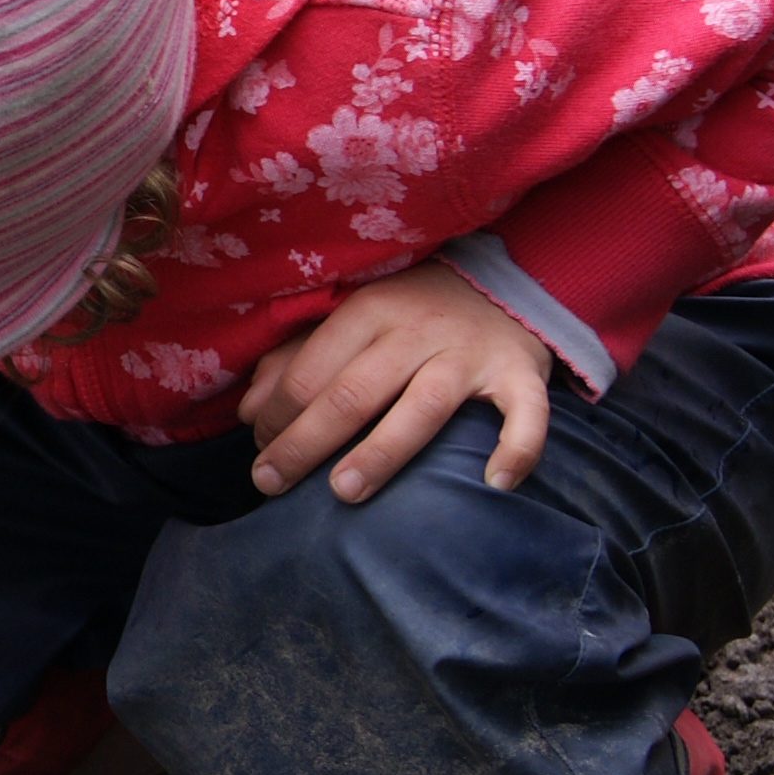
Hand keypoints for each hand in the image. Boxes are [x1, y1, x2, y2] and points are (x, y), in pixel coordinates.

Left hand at [243, 261, 550, 503]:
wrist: (504, 282)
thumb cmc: (410, 313)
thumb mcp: (350, 322)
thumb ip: (295, 360)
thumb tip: (247, 412)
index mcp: (368, 310)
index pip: (310, 371)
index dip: (276, 416)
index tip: (258, 450)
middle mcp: (418, 330)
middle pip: (353, 393)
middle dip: (305, 442)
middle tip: (270, 484)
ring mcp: (470, 354)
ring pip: (422, 407)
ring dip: (381, 452)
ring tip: (344, 493)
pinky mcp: (521, 374)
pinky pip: (526, 413)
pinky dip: (516, 448)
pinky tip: (494, 485)